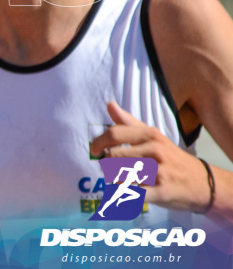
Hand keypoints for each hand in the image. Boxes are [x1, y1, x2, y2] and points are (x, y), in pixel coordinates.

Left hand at [90, 101, 210, 212]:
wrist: (205, 184)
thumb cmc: (173, 158)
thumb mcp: (155, 136)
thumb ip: (129, 122)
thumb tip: (109, 104)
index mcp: (151, 135)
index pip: (114, 134)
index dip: (98, 142)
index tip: (93, 150)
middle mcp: (155, 151)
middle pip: (113, 156)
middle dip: (106, 165)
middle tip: (111, 169)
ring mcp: (159, 172)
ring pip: (120, 175)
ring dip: (114, 180)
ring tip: (122, 179)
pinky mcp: (161, 192)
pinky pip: (131, 194)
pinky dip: (122, 196)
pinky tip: (123, 195)